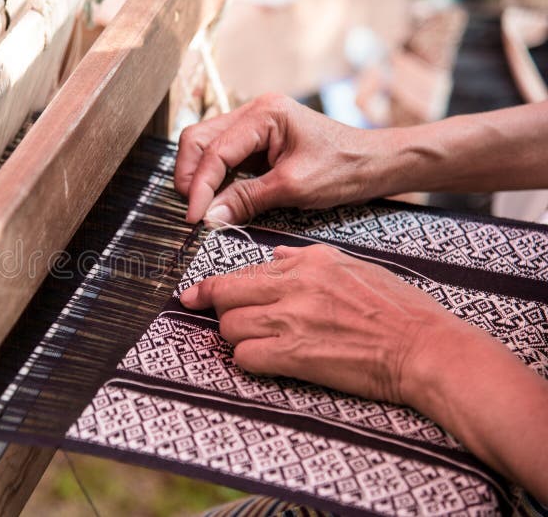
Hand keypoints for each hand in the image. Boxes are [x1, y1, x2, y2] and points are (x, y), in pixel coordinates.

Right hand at [174, 94, 385, 224]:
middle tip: (195, 212)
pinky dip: (215, 179)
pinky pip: (223, 158)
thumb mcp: (294, 187)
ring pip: (206, 148)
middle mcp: (254, 112)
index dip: (199, 186)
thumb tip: (208, 218)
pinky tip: (218, 200)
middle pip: (199, 140)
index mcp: (264, 113)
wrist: (374, 164)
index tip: (194, 219)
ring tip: (204, 208)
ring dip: (200, 178)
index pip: (215, 150)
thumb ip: (247, 199)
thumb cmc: (344, 168)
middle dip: (190, 176)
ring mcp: (253, 126)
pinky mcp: (257, 143)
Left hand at [179, 244, 491, 404]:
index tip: (194, 295)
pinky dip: (248, 361)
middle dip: (215, 309)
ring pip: (230, 327)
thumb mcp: (353, 266)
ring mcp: (291, 321)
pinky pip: (246, 357)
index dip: (212, 287)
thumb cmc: (398, 309)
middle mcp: (293, 287)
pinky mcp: (295, 355)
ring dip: (236, 338)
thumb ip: (308, 258)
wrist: (423, 347)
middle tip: (216, 319)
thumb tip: (276, 256)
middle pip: (225, 295)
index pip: (243, 271)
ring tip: (257, 343)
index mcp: (307, 264)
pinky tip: (266, 361)